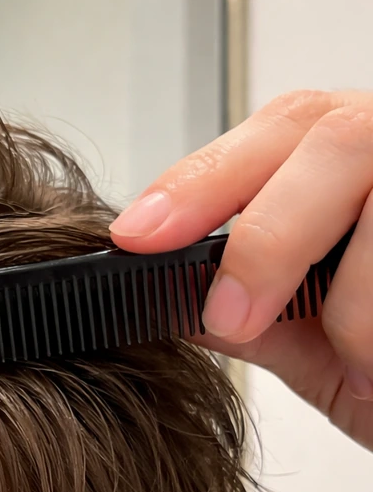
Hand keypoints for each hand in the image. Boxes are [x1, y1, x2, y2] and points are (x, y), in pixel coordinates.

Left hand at [109, 90, 372, 450]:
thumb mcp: (307, 337)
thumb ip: (238, 305)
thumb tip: (155, 292)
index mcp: (353, 157)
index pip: (277, 129)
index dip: (202, 178)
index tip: (139, 235)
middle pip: (332, 138)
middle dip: (267, 237)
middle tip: (233, 317)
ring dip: (352, 299)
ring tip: (355, 362)